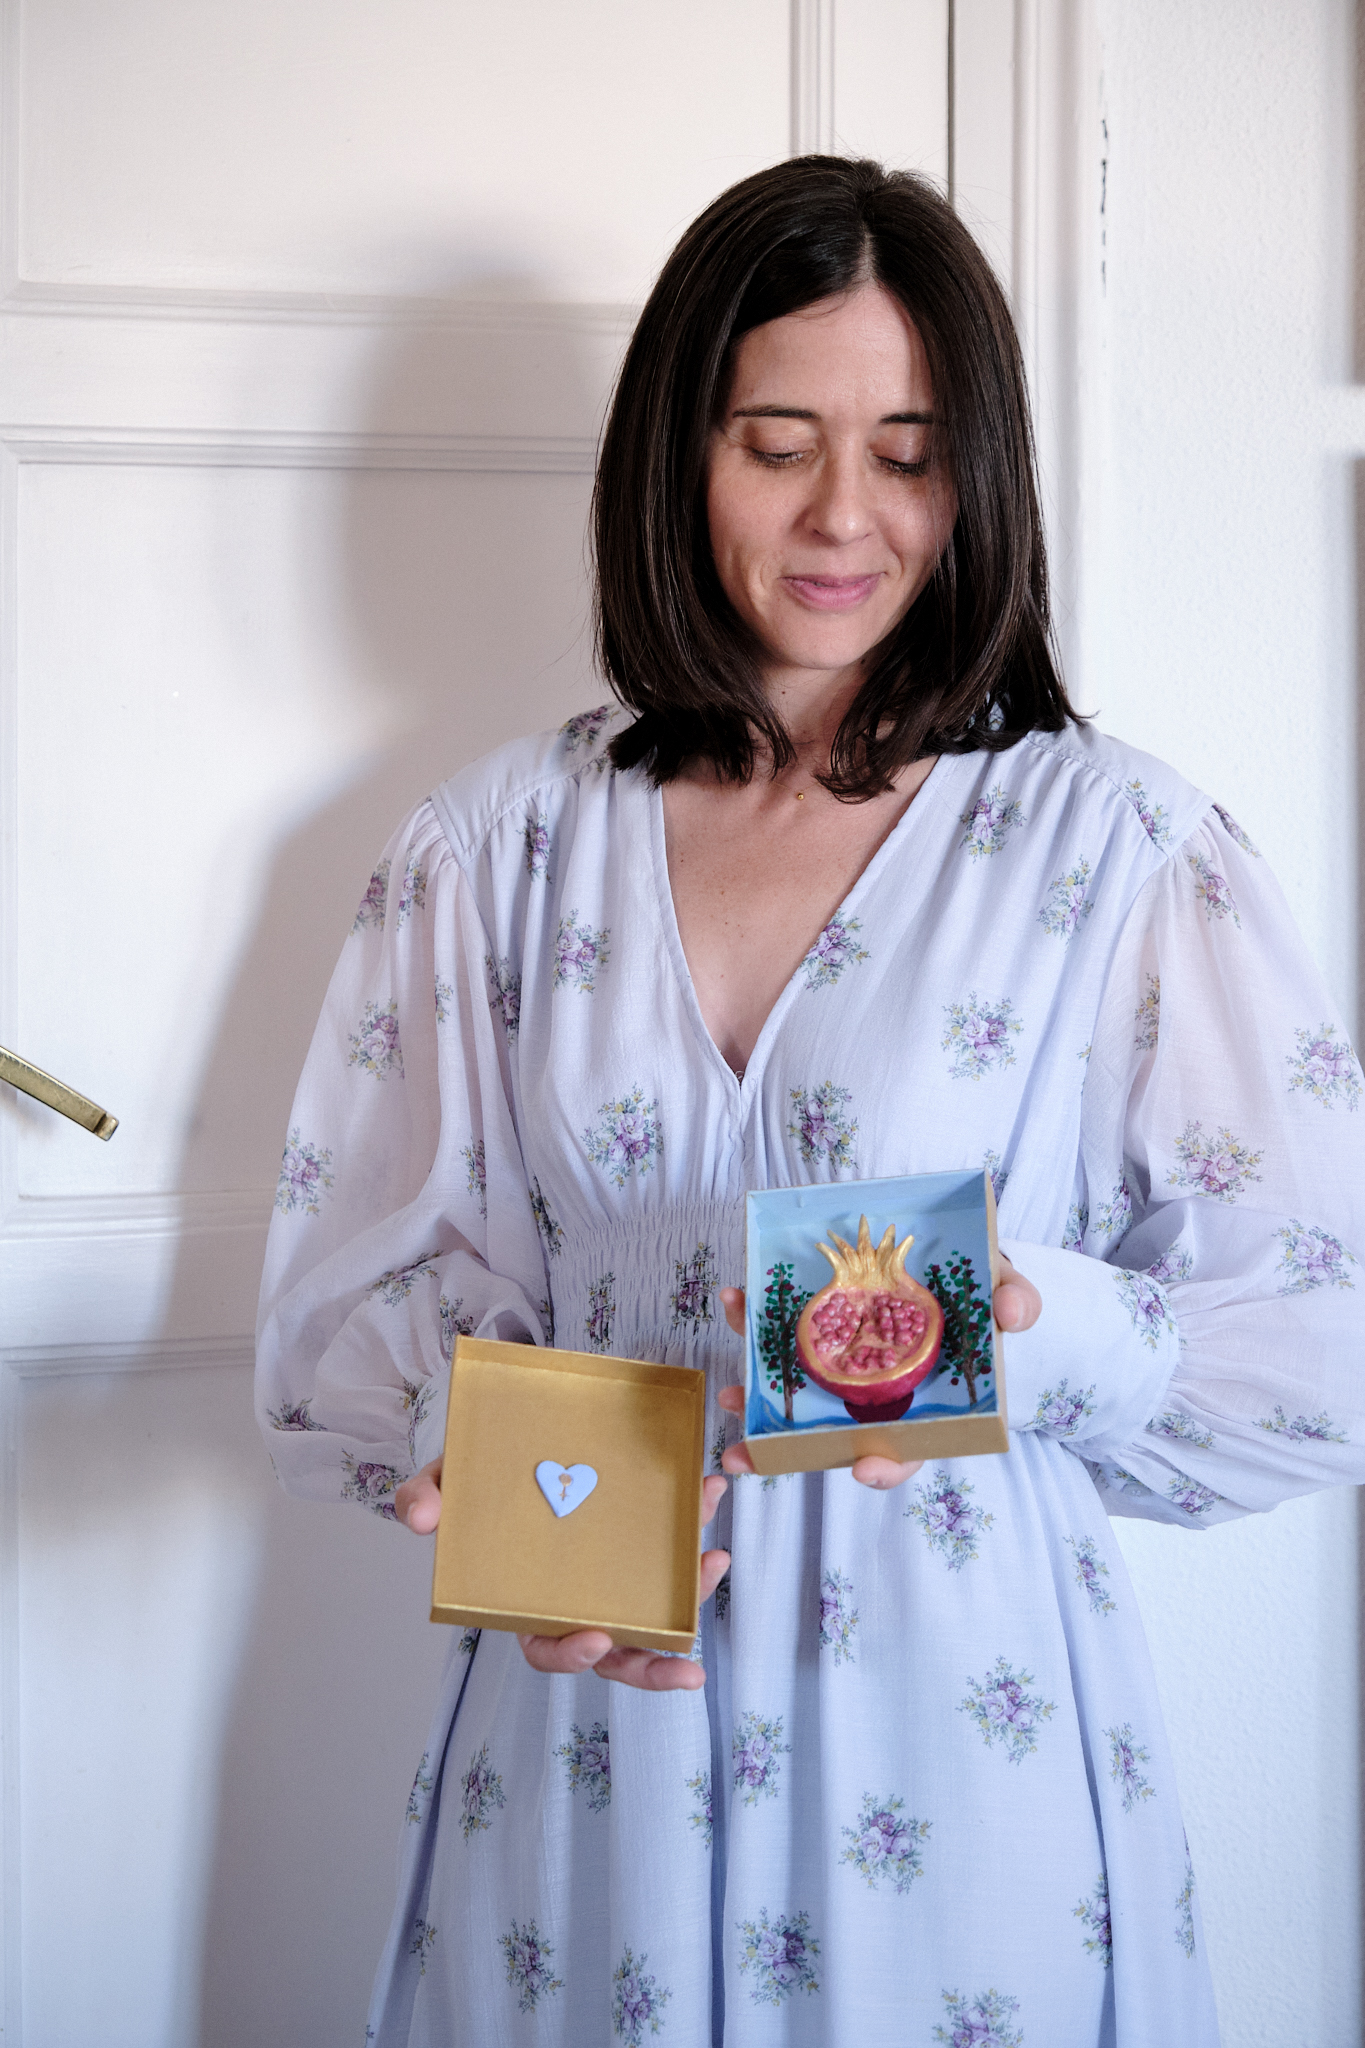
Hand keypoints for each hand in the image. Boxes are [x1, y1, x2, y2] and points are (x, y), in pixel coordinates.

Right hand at [397, 1457, 730, 1689]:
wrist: (507, 1438)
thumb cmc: (474, 1481)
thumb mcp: (441, 1483)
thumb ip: (423, 1497)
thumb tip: (417, 1517)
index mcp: (525, 1603)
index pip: (547, 1650)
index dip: (570, 1656)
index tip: (596, 1639)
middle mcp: (574, 1599)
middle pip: (614, 1653)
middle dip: (653, 1666)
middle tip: (686, 1667)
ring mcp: (611, 1575)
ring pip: (655, 1611)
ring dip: (691, 1598)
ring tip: (715, 1564)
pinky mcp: (640, 1542)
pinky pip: (671, 1552)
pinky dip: (694, 1530)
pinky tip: (711, 1496)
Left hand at [716, 1257, 1040, 1491]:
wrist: (962, 1264)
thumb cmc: (986, 1293)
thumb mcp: (1011, 1294)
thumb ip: (1017, 1303)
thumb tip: (1012, 1314)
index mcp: (928, 1402)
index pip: (906, 1451)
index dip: (886, 1467)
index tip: (862, 1471)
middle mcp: (881, 1392)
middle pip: (834, 1433)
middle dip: (787, 1447)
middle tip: (746, 1453)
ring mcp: (847, 1362)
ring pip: (799, 1390)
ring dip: (756, 1394)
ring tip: (727, 1394)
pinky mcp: (823, 1323)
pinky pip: (784, 1333)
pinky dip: (757, 1323)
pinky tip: (736, 1300)